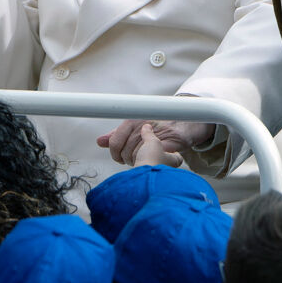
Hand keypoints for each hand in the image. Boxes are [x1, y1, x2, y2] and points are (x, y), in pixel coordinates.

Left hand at [97, 120, 211, 165]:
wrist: (182, 123)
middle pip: (125, 152)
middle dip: (129, 159)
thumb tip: (100, 142)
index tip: (120, 158)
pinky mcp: (168, 142)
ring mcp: (155, 133)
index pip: (115, 141)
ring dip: (141, 161)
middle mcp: (141, 125)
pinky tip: (156, 158)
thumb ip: (117, 136)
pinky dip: (154, 160)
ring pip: (138, 156)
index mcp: (131, 121)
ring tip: (148, 158)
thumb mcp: (134, 129)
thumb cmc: (156, 127)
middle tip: (138, 159)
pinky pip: (154, 157)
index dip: (115, 153)